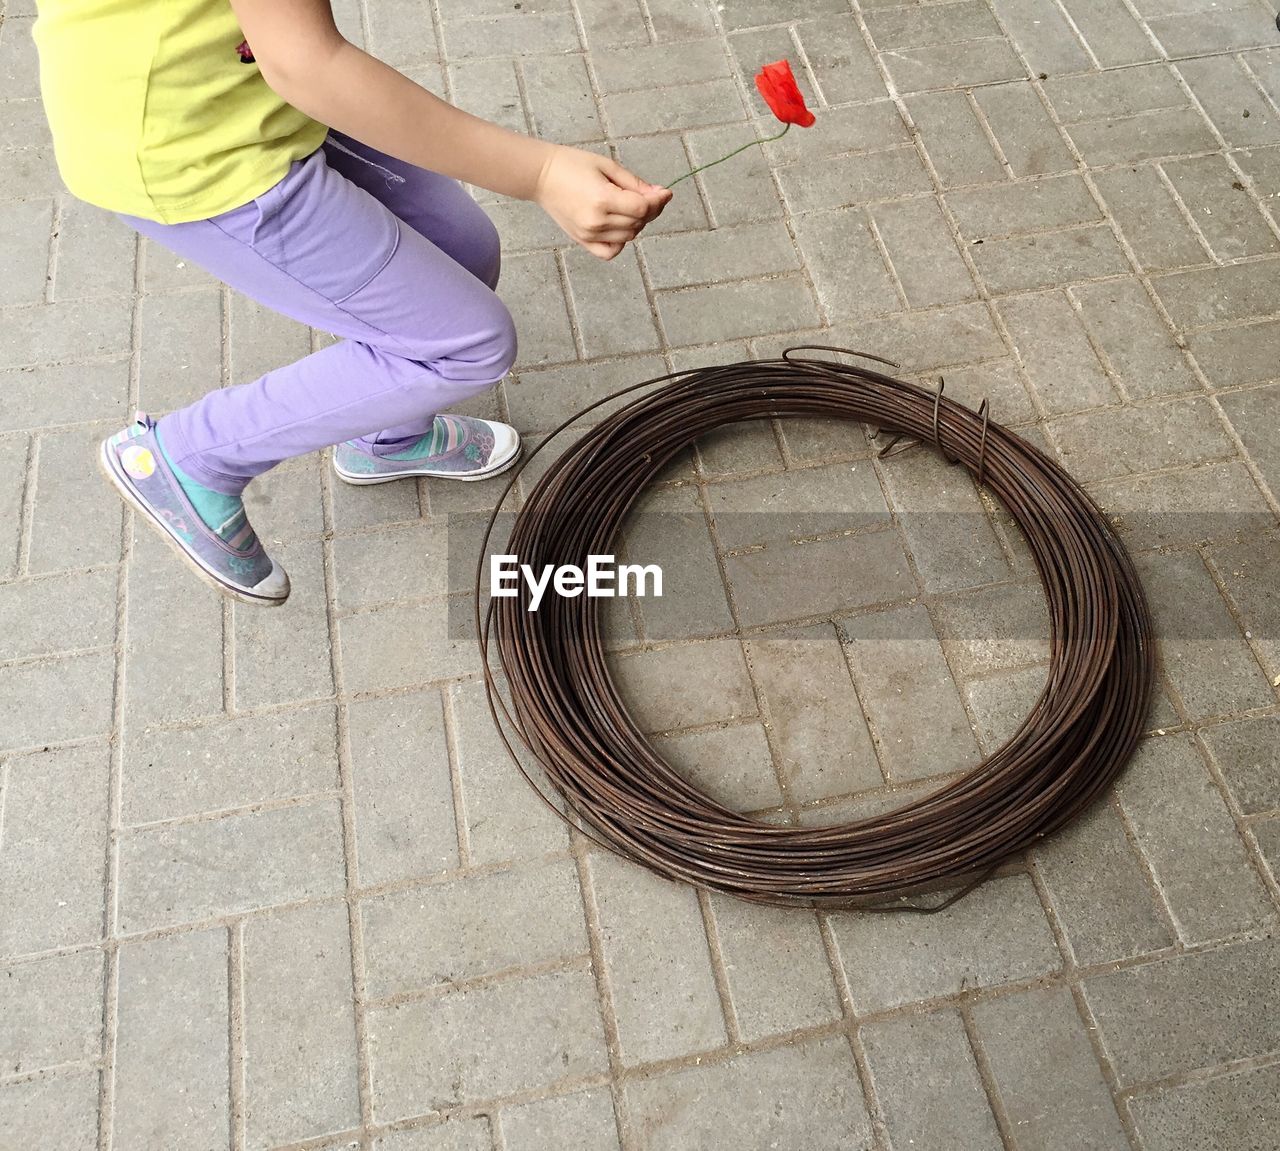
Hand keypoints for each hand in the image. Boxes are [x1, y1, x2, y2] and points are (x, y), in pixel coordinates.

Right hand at [534, 146, 672, 259]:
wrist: (541, 176)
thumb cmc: (572, 165)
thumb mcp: (607, 166)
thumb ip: (635, 184)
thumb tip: (659, 195)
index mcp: (602, 199)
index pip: (642, 208)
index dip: (658, 200)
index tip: (666, 192)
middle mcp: (596, 221)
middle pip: (638, 223)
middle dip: (650, 209)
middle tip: (648, 195)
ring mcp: (589, 234)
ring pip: (629, 236)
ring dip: (636, 223)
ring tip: (628, 206)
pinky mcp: (583, 241)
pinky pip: (611, 251)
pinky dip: (621, 241)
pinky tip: (619, 226)